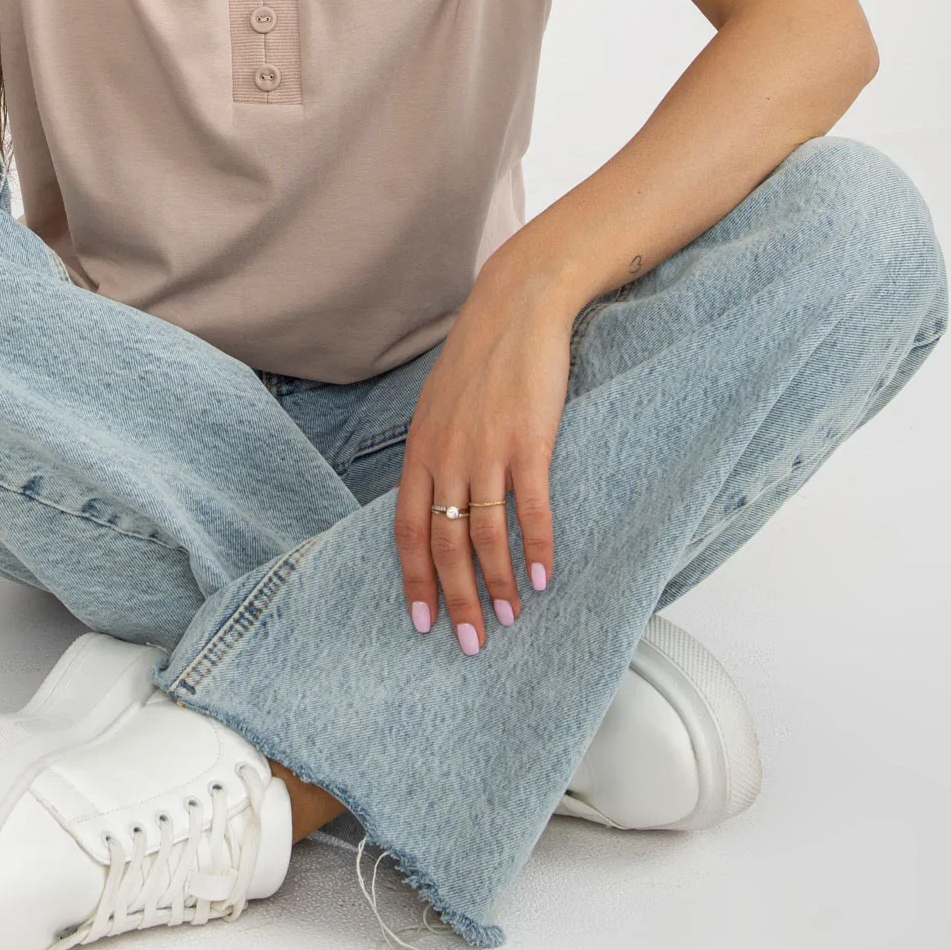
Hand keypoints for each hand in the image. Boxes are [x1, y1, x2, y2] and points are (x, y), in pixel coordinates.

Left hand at [393, 254, 576, 653]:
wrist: (517, 305)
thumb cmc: (481, 356)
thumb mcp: (440, 404)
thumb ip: (436, 452)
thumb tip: (436, 498)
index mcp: (420, 449)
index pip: (406, 528)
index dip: (413, 578)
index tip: (421, 621)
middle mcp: (446, 454)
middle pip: (444, 543)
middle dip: (455, 599)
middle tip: (470, 643)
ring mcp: (486, 449)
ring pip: (484, 534)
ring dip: (496, 585)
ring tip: (510, 620)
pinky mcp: (528, 441)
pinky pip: (531, 508)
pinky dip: (537, 548)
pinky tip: (544, 578)